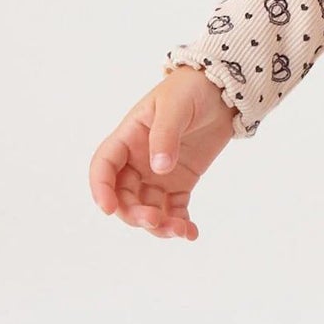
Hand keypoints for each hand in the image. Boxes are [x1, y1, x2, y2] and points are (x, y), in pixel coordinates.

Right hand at [88, 65, 236, 240]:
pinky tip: (191, 233)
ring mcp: (159, 174)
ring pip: (149, 207)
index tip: (108, 209)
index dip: (101, 188)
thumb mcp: (175, 107)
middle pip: (125, 196)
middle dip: (135, 213)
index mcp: (128, 138)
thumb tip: (159, 169)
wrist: (222, 91)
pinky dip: (180, 223)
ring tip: (180, 231)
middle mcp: (138, 160)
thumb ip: (165, 136)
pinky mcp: (180, 182)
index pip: (104, 166)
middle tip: (156, 220)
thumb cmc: (191, 90)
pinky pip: (174, 209)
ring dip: (159, 225)